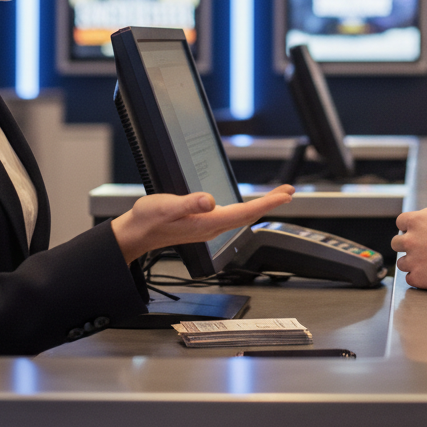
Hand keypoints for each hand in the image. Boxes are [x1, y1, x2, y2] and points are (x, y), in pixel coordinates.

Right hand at [111, 185, 294, 264]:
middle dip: (271, 203)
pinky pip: (234, 217)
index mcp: (207, 223)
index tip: (285, 195)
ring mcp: (209, 227)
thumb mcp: (166, 206)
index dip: (267, 203)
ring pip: (243, 217)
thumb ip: (189, 203)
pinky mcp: (205, 225)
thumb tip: (210, 200)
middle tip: (289, 192)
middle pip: (249, 215)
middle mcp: (212, 227)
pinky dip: (249, 208)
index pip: (245, 212)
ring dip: (262, 206)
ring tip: (278, 196)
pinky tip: (250, 205)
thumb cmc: (149, 219)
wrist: (137, 234)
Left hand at [390, 174, 426, 291]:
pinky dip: (417, 276)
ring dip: (411, 261)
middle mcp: (410, 240)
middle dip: (407, 243)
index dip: (412, 224)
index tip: (422, 228)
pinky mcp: (419, 279)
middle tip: (424, 245)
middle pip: (397, 242)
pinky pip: (410, 278)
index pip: (402, 221)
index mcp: (416, 221)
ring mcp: (413, 261)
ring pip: (402, 262)